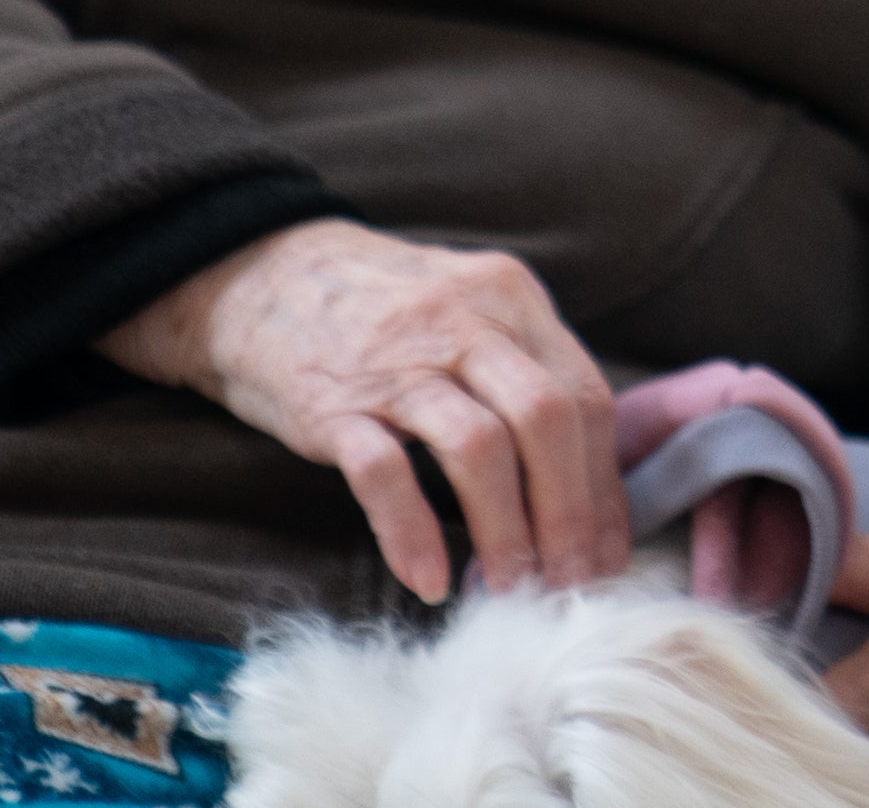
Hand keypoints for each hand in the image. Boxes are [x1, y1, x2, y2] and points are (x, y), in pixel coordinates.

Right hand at [100, 217, 623, 603]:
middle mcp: (465, 323)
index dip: (605, 483)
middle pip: (549, 420)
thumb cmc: (384, 314)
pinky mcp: (333, 406)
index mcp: (512, 300)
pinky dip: (413, 533)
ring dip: (507, 531)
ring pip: (480, 449)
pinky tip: (430, 581)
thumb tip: (587, 478)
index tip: (608, 550)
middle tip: (572, 584)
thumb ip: (527, 371)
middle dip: (571, 513)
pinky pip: (385, 475)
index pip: (586, 395)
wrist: (260, 279)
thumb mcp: (471, 312)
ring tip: (514, 589)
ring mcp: (398, 364)